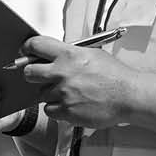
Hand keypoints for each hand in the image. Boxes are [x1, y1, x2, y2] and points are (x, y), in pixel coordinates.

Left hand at [18, 35, 138, 129]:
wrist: (129, 96)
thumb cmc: (114, 76)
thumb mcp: (91, 54)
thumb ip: (68, 53)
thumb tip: (50, 54)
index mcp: (68, 54)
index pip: (35, 45)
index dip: (27, 49)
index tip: (26, 53)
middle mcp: (62, 72)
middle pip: (28, 73)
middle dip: (33, 74)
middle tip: (42, 77)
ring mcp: (63, 93)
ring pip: (40, 94)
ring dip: (50, 94)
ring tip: (69, 93)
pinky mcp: (66, 110)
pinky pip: (49, 110)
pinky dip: (56, 109)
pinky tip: (70, 104)